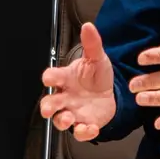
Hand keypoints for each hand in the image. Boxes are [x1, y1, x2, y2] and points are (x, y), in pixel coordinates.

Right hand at [40, 22, 116, 141]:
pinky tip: (90, 128)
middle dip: (47, 107)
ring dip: (62, 120)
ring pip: (60, 120)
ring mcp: (73, 111)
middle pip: (50, 103)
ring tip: (68, 118)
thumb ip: (92, 44)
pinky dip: (84, 132)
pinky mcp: (84, 123)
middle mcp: (65, 96)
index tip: (49, 78)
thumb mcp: (97, 58)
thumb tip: (88, 26)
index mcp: (66, 79)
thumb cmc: (97, 76)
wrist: (111, 93)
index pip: (52, 77)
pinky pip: (80, 132)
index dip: (49, 77)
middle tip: (48, 109)